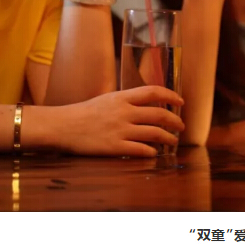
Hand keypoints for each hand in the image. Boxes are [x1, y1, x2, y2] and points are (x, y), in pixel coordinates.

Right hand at [56, 86, 184, 156]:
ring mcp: (120, 130)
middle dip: (175, 121)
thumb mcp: (107, 99)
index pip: (153, 92)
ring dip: (168, 138)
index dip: (171, 96)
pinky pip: (140, 150)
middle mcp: (124, 112)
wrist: (62, 126)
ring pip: (154, 133)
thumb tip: (146, 104)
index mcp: (122, 97)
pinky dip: (151, 152)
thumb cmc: (84, 113)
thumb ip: (126, 101)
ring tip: (173, 141)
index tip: (180, 101)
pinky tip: (154, 153)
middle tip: (181, 126)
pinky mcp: (114, 147)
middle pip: (159, 114)